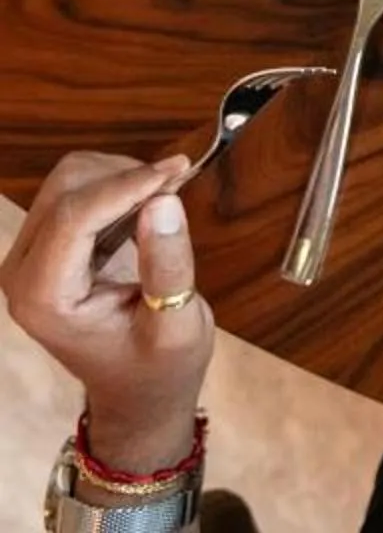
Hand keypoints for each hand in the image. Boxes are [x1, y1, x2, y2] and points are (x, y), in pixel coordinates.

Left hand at [0, 154, 212, 470]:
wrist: (137, 391)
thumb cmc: (158, 368)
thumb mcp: (175, 326)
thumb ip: (167, 265)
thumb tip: (164, 200)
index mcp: (44, 299)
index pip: (74, 216)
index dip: (127, 185)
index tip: (180, 170)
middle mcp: (22, 274)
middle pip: (64, 189)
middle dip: (124, 176)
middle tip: (177, 184)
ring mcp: (31, 259)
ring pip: (68, 181)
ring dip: (121, 175)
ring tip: (165, 196)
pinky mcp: (47, 248)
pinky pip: (76, 192)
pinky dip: (117, 184)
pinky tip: (149, 203)